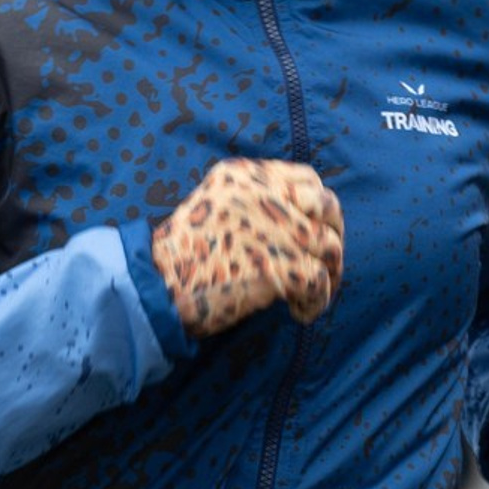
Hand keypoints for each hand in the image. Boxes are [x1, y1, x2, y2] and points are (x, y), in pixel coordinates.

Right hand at [150, 158, 343, 338]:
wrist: (154, 288)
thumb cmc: (182, 256)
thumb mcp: (215, 205)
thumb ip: (254, 201)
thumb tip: (303, 219)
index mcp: (244, 175)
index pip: (307, 178)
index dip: (319, 206)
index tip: (314, 229)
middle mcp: (262, 194)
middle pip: (327, 206)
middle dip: (333, 237)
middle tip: (325, 265)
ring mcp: (272, 229)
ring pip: (328, 246)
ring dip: (328, 276)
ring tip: (311, 296)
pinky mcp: (276, 267)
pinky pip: (319, 281)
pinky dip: (317, 301)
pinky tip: (300, 313)